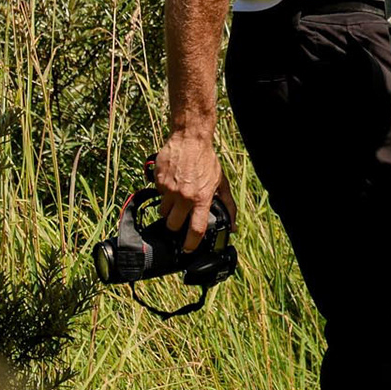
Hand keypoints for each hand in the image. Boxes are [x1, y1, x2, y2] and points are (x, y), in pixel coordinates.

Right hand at [152, 130, 232, 253]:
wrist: (189, 140)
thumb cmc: (207, 161)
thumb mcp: (221, 183)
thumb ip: (227, 205)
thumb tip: (233, 226)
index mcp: (201, 198)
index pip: (196, 228)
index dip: (191, 243)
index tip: (188, 250)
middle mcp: (184, 196)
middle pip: (173, 225)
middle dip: (175, 225)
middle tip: (180, 218)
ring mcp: (169, 189)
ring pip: (163, 211)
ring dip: (169, 209)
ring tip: (177, 196)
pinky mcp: (158, 181)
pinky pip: (158, 195)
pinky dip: (164, 193)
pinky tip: (172, 182)